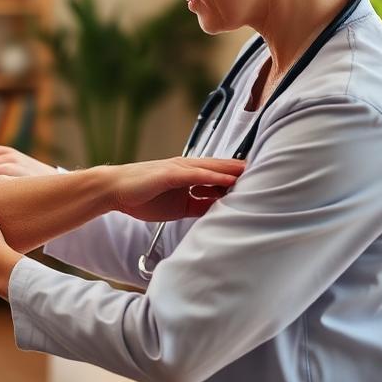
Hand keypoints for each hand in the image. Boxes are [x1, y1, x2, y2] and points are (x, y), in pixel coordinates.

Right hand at [109, 157, 246, 220]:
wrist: (115, 190)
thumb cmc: (142, 197)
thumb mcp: (177, 206)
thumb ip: (197, 206)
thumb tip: (217, 213)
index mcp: (187, 176)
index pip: (217, 176)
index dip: (236, 179)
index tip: (258, 183)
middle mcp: (186, 169)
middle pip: (220, 168)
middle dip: (241, 171)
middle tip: (266, 173)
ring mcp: (179, 169)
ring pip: (212, 168)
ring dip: (233, 171)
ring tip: (254, 173)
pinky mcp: (170, 174)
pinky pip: (197, 175)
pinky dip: (214, 177)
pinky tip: (228, 180)